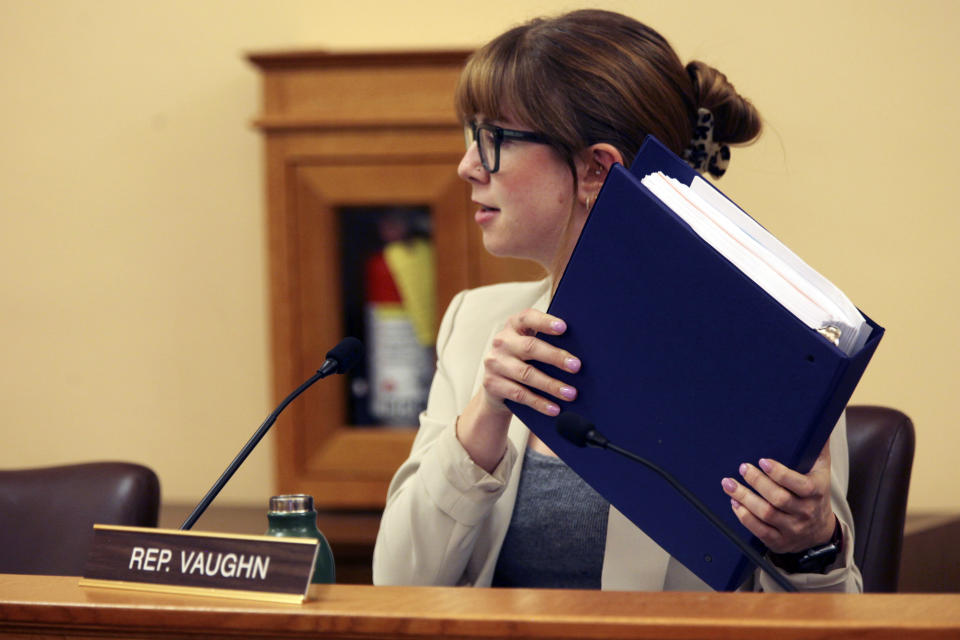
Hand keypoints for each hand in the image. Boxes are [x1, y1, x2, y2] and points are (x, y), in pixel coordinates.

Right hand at [456, 308, 580, 471]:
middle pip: (530, 347)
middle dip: (555, 357)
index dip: (545, 322)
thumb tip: (577, 356)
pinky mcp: (492, 384)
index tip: (564, 328)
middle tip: (576, 366)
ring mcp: (494, 363)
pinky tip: (554, 408)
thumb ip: (547, 343)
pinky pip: (519, 394)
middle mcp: (502, 341)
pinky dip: (539, 403)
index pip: (528, 318)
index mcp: (514, 326)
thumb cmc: (523, 360)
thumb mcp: (530, 347)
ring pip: (526, 374)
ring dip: (551, 385)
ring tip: (570, 393)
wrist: (495, 385)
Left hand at [721, 442, 835, 553]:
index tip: (762, 461)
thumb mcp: (821, 470)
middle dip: (757, 482)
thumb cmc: (815, 492)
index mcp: (816, 492)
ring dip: (744, 498)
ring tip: (728, 484)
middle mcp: (805, 512)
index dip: (780, 474)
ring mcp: (792, 528)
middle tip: (742, 468)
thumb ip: (818, 447)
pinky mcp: (779, 541)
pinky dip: (744, 517)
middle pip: (779, 499)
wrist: (820, 530)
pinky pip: (759, 531)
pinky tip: (734, 503)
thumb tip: (820, 419)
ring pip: (766, 514)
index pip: (799, 485)